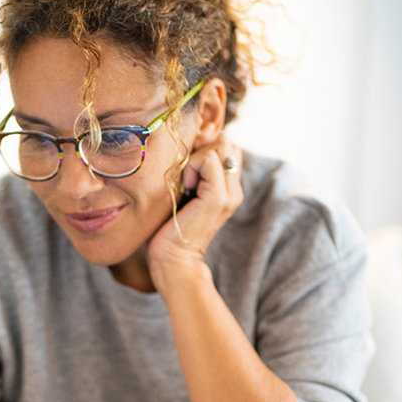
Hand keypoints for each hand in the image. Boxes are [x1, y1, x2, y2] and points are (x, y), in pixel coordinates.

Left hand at [147, 132, 242, 297]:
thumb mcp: (181, 195)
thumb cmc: (169, 231)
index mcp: (226, 188)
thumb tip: (183, 148)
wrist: (172, 261)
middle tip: (184, 175)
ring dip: (195, 157)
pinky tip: (183, 187)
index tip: (184, 171)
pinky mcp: (218, 197)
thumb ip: (190, 175)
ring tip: (184, 183)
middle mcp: (233, 189)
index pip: (225, 146)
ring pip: (221, 144)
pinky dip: (191, 166)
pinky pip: (209, 159)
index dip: (203, 148)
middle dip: (201, 148)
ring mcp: (229, 192)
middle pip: (227, 141)